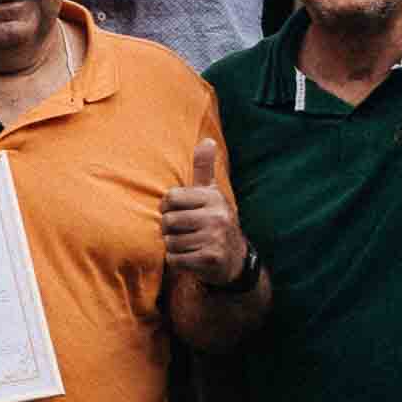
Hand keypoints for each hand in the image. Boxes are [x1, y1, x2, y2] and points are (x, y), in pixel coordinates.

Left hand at [158, 133, 247, 284]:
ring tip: (189, 244)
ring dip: (173, 247)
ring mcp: (215, 239)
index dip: (167, 207)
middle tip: (184, 232)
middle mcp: (217, 216)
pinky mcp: (211, 259)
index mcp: (213, 198)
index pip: (170, 198)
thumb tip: (207, 140)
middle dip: (169, 230)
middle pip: (168, 221)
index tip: (178, 212)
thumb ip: (204, 168)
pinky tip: (191, 258)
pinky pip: (175, 260)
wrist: (234, 259)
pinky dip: (177, 261)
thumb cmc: (214, 221)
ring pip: (170, 242)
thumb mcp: (211, 193)